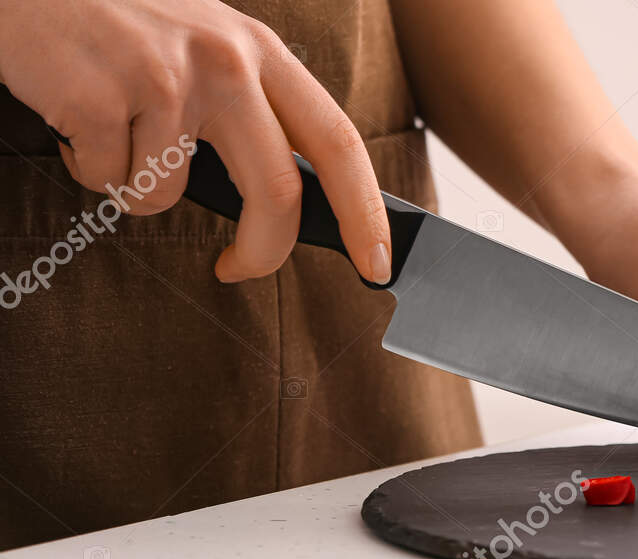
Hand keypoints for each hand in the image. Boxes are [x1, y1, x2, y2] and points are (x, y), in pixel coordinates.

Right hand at [0, 0, 390, 282]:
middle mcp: (224, 63)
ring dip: (131, 184)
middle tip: (237, 269)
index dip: (365, 211)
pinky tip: (74, 115)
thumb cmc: (114, 20)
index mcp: (259, 52)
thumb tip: (288, 199)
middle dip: (262, 251)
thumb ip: (249, 105)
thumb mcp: (204, 43)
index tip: (376, 260)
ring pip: (166, 196)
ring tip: (107, 128)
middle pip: (276, 191)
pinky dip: (85, 166)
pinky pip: (106, 180)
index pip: (338, 142)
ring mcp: (163, 80)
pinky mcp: (101, 99)